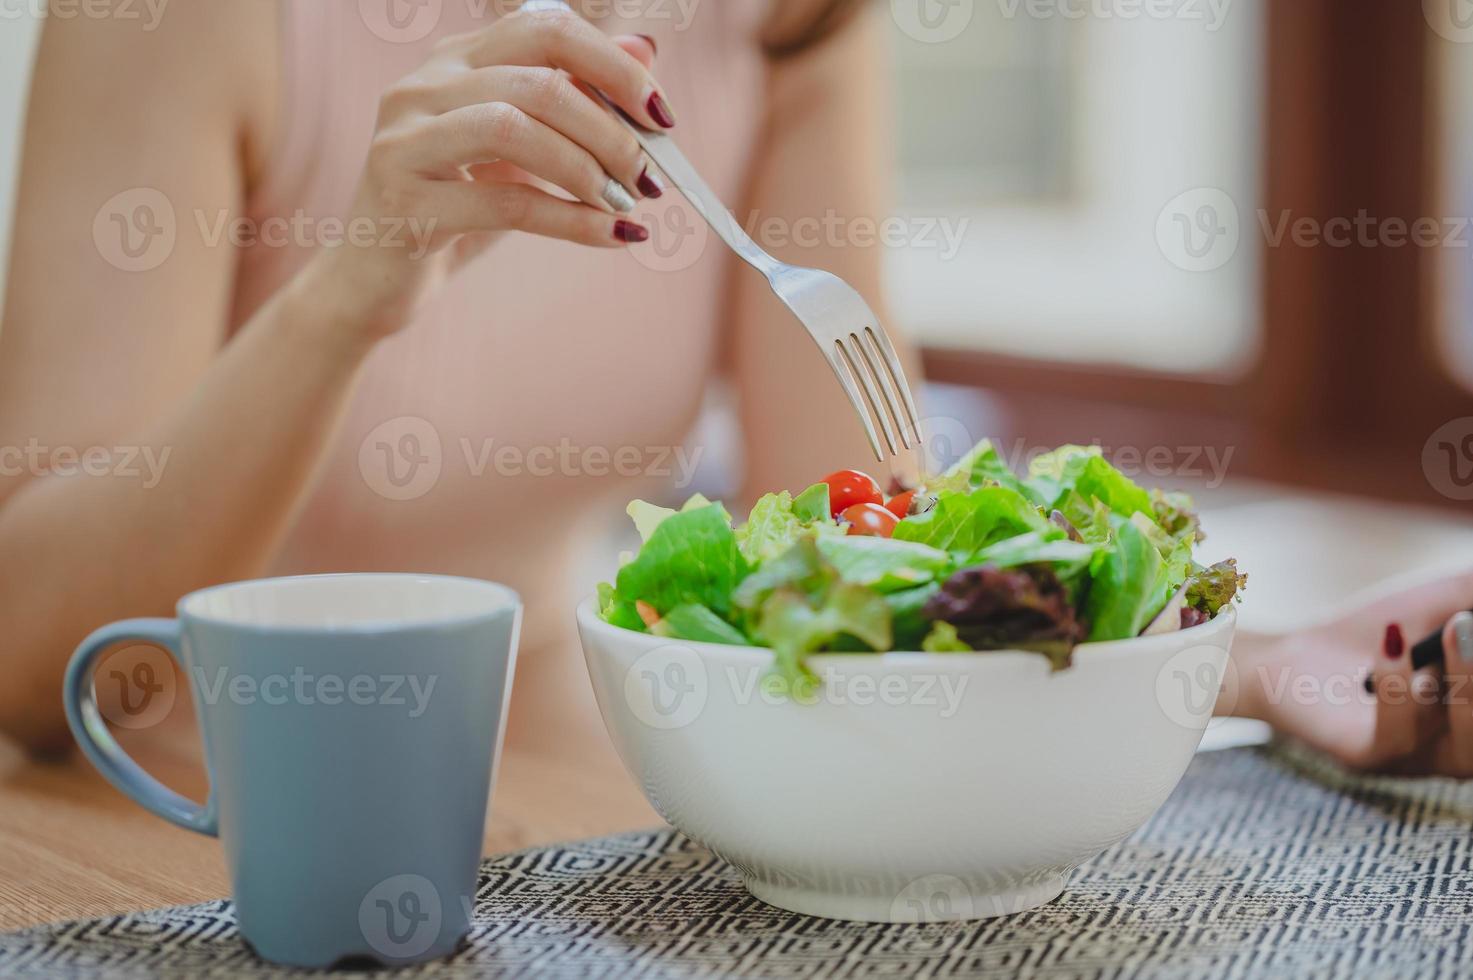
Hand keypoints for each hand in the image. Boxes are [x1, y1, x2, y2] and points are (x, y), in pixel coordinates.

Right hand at [302, 8, 670, 339]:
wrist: (376, 281)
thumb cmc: (457, 210)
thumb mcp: (522, 153)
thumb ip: (576, 100)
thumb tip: (646, 53)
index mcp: (453, 61)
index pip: (544, 26)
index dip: (612, 66)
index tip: (661, 115)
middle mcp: (421, 86)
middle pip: (538, 80)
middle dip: (611, 130)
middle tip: (650, 176)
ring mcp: (405, 140)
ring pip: (514, 128)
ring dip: (589, 169)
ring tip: (626, 203)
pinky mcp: (405, 201)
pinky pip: (505, 203)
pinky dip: (572, 221)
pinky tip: (612, 236)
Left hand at [1234, 568, 1472, 773]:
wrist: (1290, 652)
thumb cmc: (1377, 631)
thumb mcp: (1445, 602)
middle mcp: (1461, 748)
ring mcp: (1418, 759)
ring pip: (1465, 749)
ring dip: (1470, 684)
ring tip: (1460, 626)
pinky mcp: (1368, 759)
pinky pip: (1398, 737)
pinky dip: (1401, 685)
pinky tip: (1393, 642)